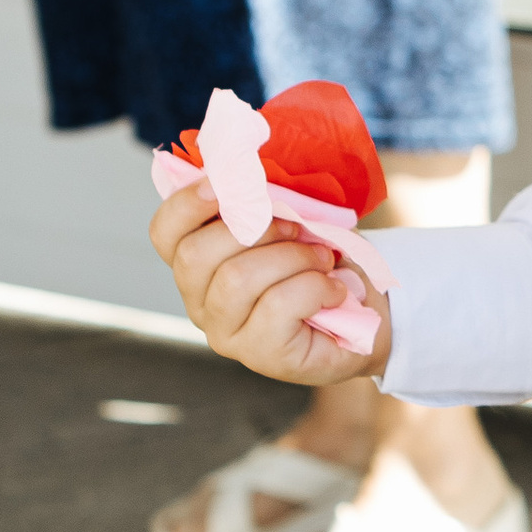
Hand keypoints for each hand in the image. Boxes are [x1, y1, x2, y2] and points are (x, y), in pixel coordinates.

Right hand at [149, 171, 391, 384]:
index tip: (222, 184)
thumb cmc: (321, 264)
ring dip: (291, 257)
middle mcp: (200, 303)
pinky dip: (314, 286)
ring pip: (236, 279)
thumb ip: (260, 205)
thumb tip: (248, 177)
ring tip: (322, 259)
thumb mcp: (289, 224)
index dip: (185, 204)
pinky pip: (277, 305)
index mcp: (198, 266)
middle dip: (253, 229)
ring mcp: (226, 333)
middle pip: (195, 255)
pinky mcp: (260, 355)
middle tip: (296, 228)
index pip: (164, 234)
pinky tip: (333, 290)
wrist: (367, 316)